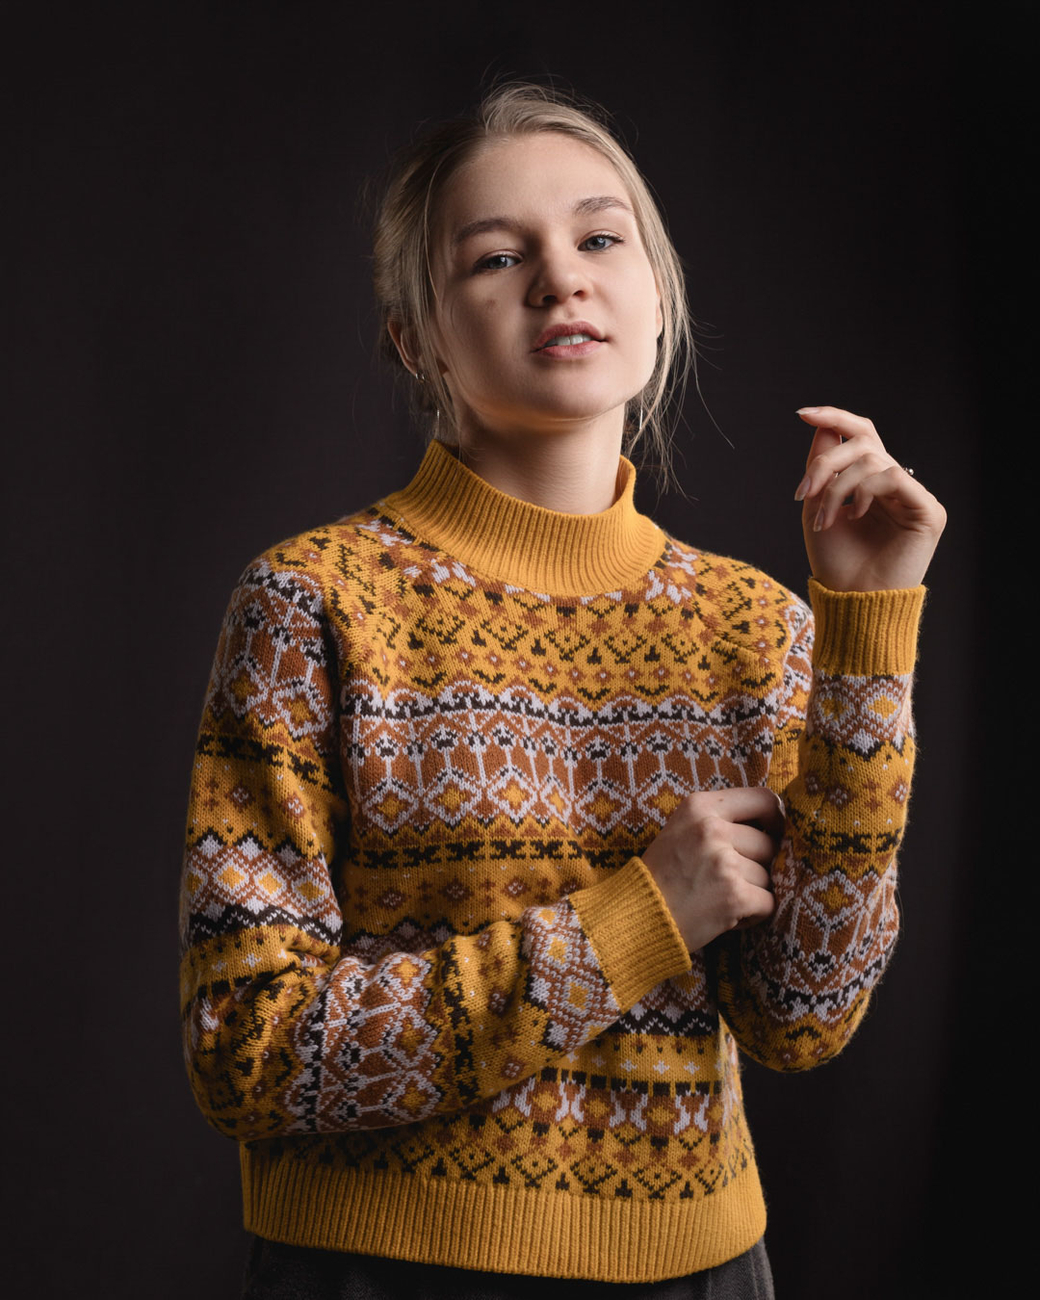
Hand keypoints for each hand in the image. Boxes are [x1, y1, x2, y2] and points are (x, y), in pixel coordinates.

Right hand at [642, 788, 781, 952]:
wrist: (636, 917)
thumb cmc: (662, 875)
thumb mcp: (682, 829)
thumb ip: (720, 819)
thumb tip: (774, 824)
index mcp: (699, 806)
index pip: (763, 799)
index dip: (775, 819)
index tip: (771, 834)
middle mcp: (711, 829)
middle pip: (768, 843)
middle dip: (756, 864)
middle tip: (727, 879)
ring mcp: (724, 862)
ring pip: (768, 876)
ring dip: (752, 891)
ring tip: (720, 897)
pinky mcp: (734, 896)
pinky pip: (768, 902)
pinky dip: (753, 914)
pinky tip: (728, 915)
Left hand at [794, 407, 946, 591]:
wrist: (851, 600)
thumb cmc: (836, 561)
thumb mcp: (817, 507)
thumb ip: (821, 467)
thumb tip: (821, 425)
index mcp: (872, 481)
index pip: (861, 436)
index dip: (836, 419)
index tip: (803, 414)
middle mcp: (895, 485)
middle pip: (863, 443)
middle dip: (826, 462)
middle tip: (804, 492)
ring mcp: (914, 497)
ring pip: (874, 460)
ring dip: (838, 486)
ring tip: (826, 519)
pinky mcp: (929, 511)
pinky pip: (894, 477)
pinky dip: (867, 491)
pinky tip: (857, 516)